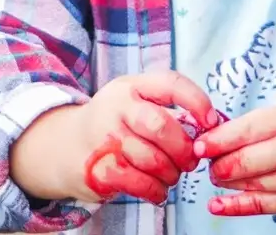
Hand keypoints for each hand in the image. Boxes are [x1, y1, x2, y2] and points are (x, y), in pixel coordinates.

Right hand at [74, 71, 219, 204]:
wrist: (63, 146)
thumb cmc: (112, 124)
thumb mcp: (133, 102)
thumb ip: (166, 109)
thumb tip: (211, 127)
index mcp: (131, 86)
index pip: (171, 84)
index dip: (197, 102)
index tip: (211, 121)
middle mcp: (116, 108)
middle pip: (161, 127)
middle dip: (184, 149)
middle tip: (190, 161)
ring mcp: (105, 138)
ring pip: (153, 160)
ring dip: (171, 174)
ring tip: (172, 176)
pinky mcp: (100, 168)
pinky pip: (140, 183)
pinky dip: (156, 190)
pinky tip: (158, 190)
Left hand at [192, 97, 275, 217]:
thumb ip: (261, 121)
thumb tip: (218, 135)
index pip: (247, 130)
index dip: (217, 139)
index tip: (198, 144)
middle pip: (246, 161)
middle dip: (219, 163)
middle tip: (206, 162)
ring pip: (252, 184)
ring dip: (228, 181)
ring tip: (218, 175)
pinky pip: (265, 207)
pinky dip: (237, 207)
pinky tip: (217, 204)